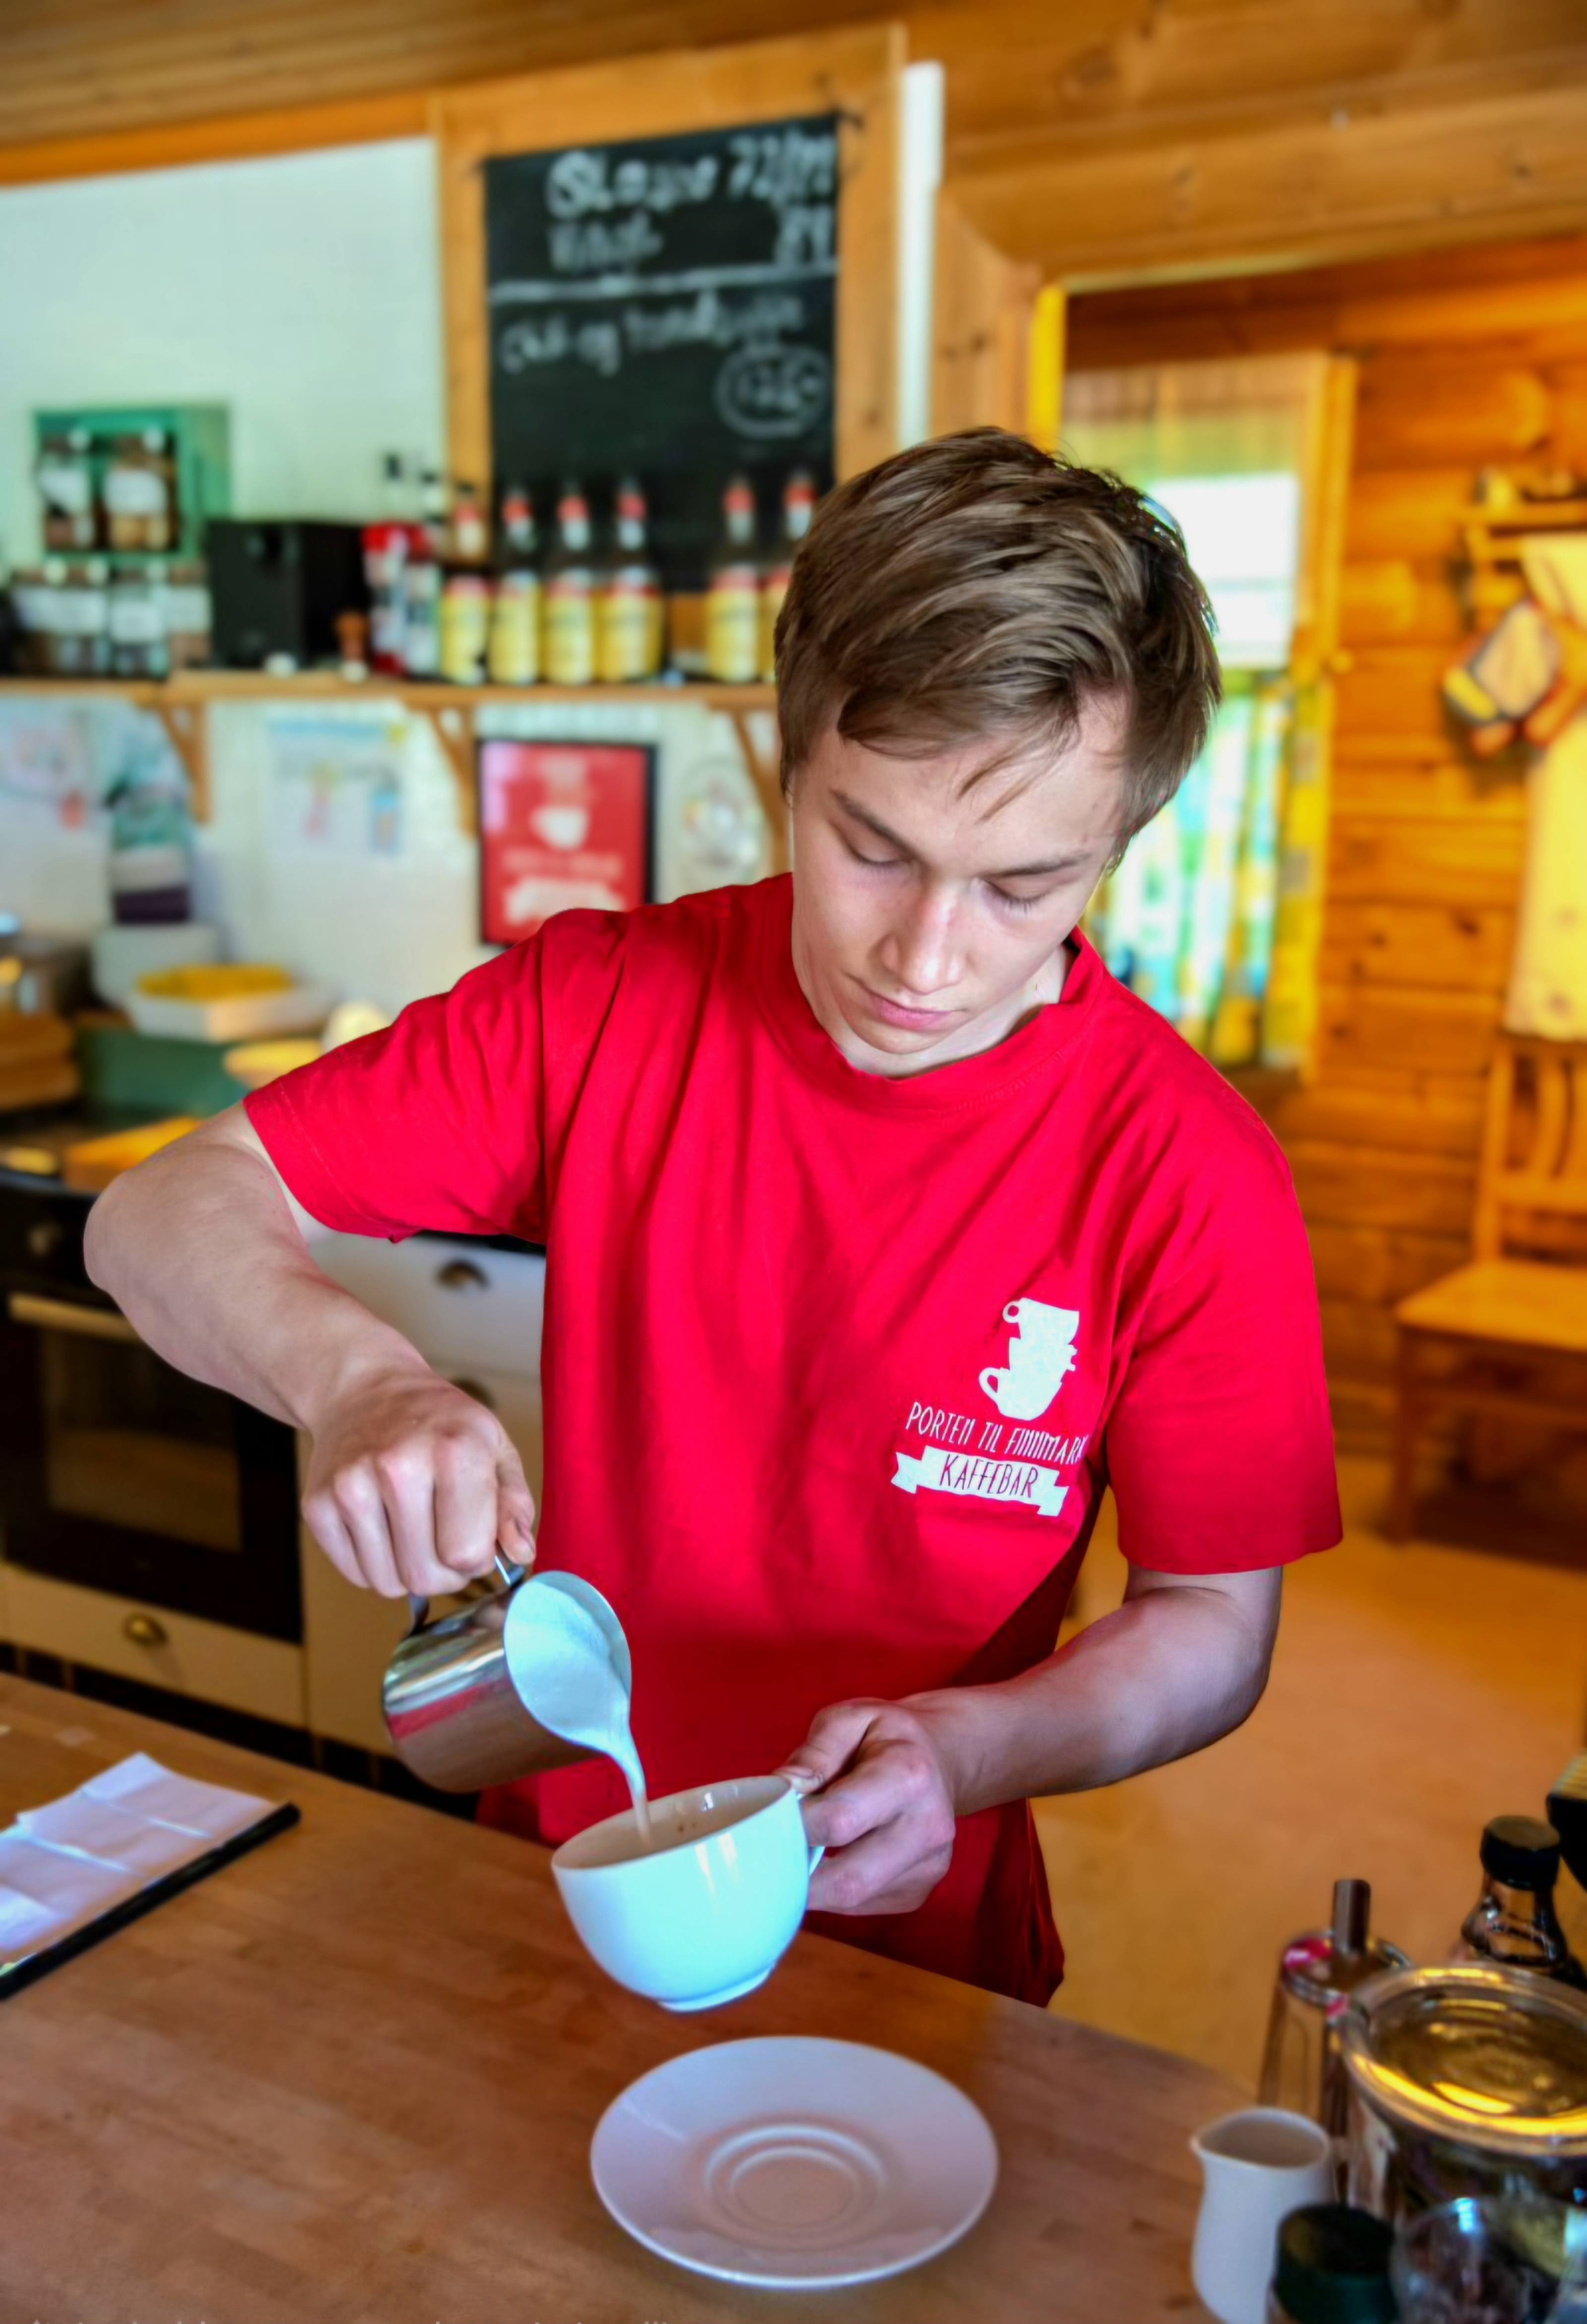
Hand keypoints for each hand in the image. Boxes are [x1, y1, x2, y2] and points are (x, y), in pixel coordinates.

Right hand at [301, 1363, 535, 1598]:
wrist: (364, 1390)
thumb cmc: (439, 1423)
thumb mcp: (493, 1446)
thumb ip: (514, 1504)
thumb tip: (520, 1553)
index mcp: (454, 1450)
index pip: (467, 1554)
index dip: (477, 1557)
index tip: (475, 1535)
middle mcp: (397, 1466)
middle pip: (426, 1576)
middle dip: (445, 1572)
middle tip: (446, 1539)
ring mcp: (350, 1486)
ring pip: (389, 1584)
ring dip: (409, 1570)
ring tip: (414, 1527)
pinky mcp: (317, 1505)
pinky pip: (357, 1575)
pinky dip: (376, 1564)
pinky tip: (383, 1524)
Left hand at [775, 1698, 958, 1915]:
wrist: (943, 1757)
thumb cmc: (886, 1736)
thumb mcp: (849, 1719)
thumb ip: (813, 1754)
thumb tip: (779, 1791)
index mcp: (908, 1774)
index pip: (840, 1819)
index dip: (794, 1826)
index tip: (766, 1820)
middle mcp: (927, 1826)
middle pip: (848, 1880)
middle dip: (796, 1878)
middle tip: (764, 1860)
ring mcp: (928, 1866)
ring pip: (852, 1899)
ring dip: (814, 1884)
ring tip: (800, 1849)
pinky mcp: (918, 1891)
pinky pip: (861, 1906)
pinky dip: (834, 1890)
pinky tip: (832, 1858)